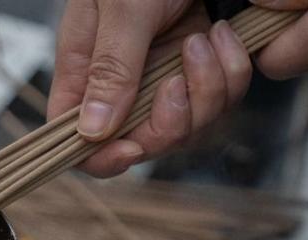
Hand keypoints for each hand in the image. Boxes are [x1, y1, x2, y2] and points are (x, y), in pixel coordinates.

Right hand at [48, 0, 252, 176]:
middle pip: (140, 141)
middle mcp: (122, 83)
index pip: (77, 140)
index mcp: (84, 70)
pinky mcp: (200, 68)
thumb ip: (110, 68)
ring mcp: (163, 76)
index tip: (130, 147)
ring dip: (206, 90)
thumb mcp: (124, 8)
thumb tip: (89, 131)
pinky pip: (220, 98)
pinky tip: (223, 35)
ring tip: (203, 39)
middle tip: (177, 83)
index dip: (101, 156)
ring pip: (187, 125)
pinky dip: (230, 72)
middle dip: (169, 122)